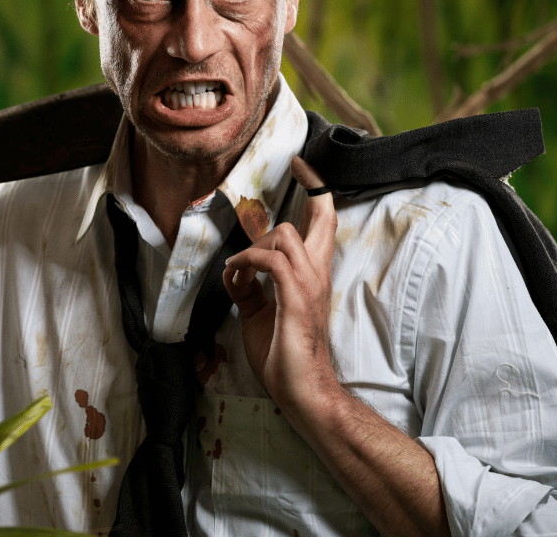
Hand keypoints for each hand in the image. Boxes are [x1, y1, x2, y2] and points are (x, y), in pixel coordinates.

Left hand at [223, 155, 338, 407]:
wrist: (301, 390)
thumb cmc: (284, 356)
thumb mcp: (259, 314)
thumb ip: (248, 290)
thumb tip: (233, 273)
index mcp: (313, 275)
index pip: (324, 223)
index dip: (316, 190)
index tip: (303, 166)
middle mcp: (316, 273)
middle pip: (321, 217)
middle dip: (308, 187)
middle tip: (292, 170)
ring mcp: (309, 284)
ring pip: (285, 234)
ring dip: (254, 245)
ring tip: (238, 270)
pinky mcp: (295, 297)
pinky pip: (269, 259)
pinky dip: (246, 263)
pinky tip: (236, 278)